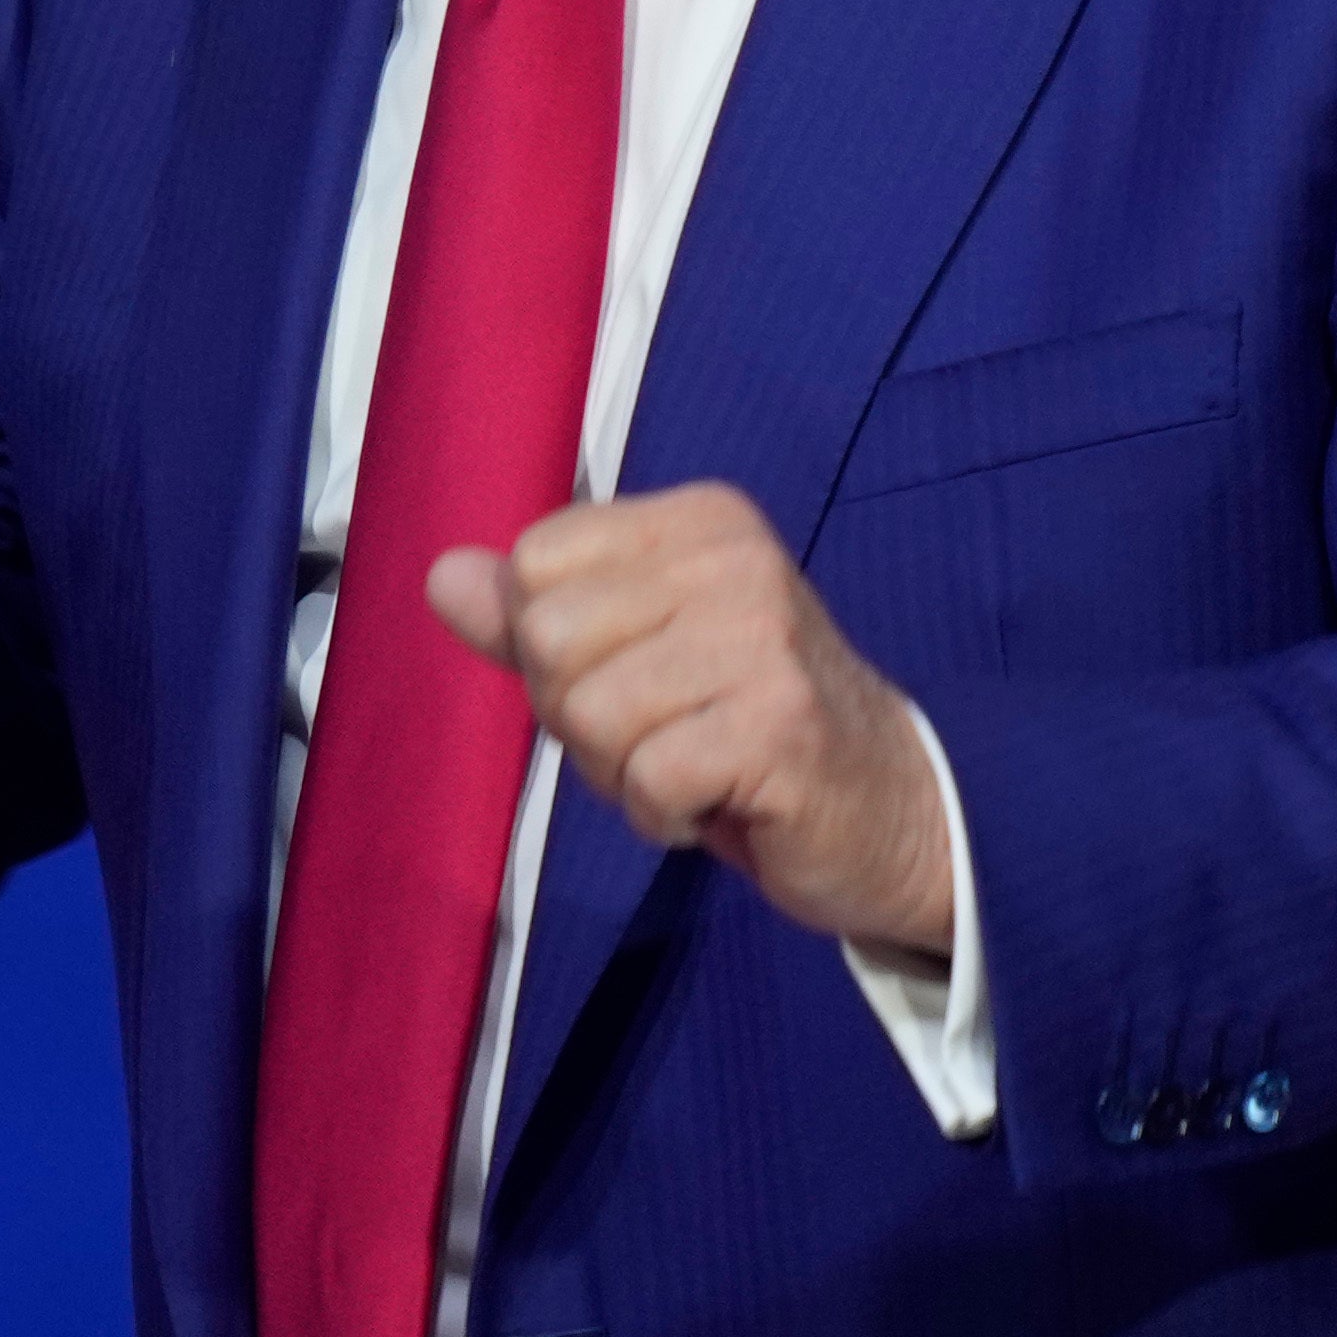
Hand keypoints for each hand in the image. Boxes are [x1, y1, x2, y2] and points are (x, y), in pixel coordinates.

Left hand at [423, 482, 958, 964]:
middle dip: (582, 716)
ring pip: (589, 713)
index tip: (637, 679)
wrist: (895, 810)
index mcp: (696, 521)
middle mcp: (733, 559)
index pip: (533, 565)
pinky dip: (663, 816)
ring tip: (695, 768)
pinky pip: (645, 779)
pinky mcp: (780, 726)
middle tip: (666, 735)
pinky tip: (720, 804)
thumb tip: (441, 575)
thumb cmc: (746, 727)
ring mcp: (763, 638)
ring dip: (623, 774)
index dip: (553, 649)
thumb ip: (534, 613)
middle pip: (547, 639)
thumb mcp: (635, 653)